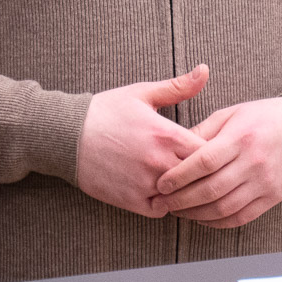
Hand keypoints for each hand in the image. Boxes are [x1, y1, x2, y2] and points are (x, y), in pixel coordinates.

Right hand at [74, 64, 209, 216]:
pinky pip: (162, 210)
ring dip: (187, 192)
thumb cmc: (105, 111)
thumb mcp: (142, 93)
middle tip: (205, 171)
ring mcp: (146, 184)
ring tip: (187, 184)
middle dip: (204, 174)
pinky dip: (166, 204)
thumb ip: (177, 86)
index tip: (211, 151)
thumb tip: (204, 70)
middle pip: (201, 178)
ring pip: (183, 198)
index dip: (215, 153)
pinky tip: (165, 192)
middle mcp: (159, 162)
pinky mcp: (132, 201)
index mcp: (166, 134)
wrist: (67, 134)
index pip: (210, 152)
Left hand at [152, 95, 281, 227]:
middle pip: (212, 189)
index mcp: (240, 137)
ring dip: (197, 214)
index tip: (161, 183)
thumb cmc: (262, 117)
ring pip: (225, 208)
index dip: (179, 175)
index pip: (204, 162)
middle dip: (182, 199)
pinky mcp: (273, 198)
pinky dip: (218, 222)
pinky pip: (242, 217)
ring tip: (178, 211)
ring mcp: (265, 183)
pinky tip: (202, 218)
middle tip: (163, 202)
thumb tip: (173, 148)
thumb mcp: (231, 114)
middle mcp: (253, 162)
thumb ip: (203, 132)